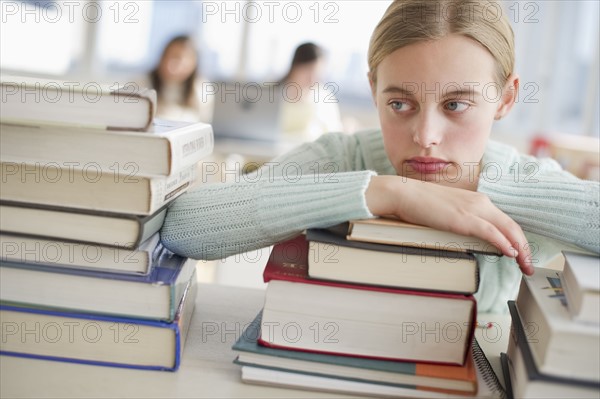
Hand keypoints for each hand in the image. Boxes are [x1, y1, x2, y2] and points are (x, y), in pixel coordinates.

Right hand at [365, 175, 533, 274]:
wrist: (404, 194)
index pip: (506, 222)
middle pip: (513, 227)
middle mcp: (481, 203)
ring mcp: (473, 210)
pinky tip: (511, 254)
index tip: (521, 255)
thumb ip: (463, 220)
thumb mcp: (448, 212)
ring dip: (520, 250)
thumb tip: (471, 237)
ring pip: (508, 230)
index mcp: (477, 201)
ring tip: (525, 266)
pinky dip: (504, 243)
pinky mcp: (464, 219)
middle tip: (529, 267)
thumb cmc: (420, 204)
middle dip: (525, 249)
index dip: (517, 239)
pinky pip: (491, 233)